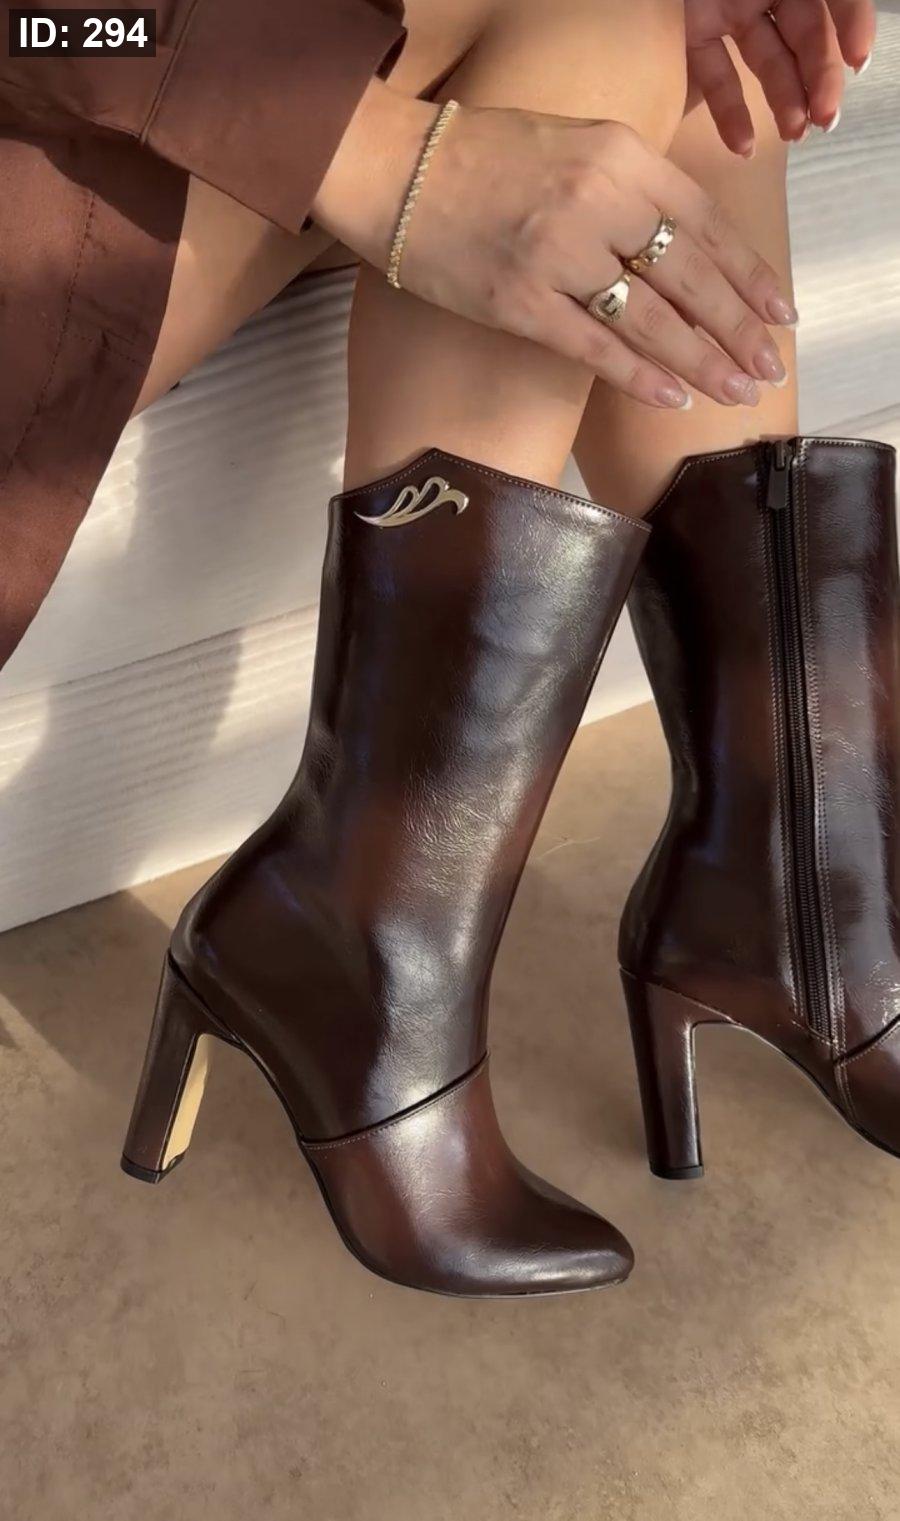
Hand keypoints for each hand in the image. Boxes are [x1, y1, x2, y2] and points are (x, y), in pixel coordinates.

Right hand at [315, 86, 795, 410]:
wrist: (394, 168)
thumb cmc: (485, 158)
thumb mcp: (576, 142)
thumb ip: (632, 184)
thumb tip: (686, 246)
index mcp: (620, 155)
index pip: (707, 223)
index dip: (749, 276)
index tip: (780, 312)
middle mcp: (597, 201)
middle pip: (691, 278)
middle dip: (739, 330)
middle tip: (769, 367)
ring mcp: (558, 255)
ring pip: (652, 320)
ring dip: (703, 362)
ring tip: (737, 391)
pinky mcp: (518, 301)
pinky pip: (595, 346)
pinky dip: (639, 375)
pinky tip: (673, 396)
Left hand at [685, 0, 876, 154]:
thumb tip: (842, 3)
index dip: (850, 21)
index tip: (858, 60)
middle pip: (803, 32)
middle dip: (820, 74)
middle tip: (825, 119)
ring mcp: (727, 11)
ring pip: (767, 60)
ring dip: (786, 99)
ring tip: (797, 135)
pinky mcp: (692, 38)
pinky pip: (716, 77)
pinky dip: (730, 114)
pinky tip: (744, 146)